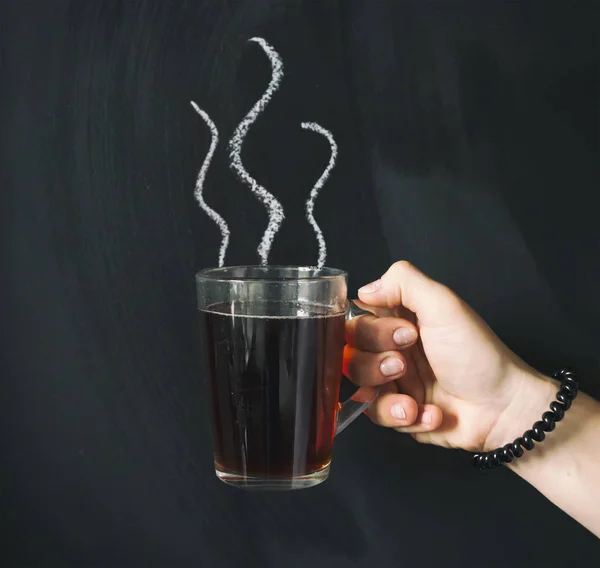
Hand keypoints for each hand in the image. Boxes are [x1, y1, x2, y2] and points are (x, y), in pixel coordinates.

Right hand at [345, 261, 550, 452]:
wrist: (503, 409)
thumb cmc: (477, 354)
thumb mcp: (444, 306)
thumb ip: (403, 282)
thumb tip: (364, 288)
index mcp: (400, 320)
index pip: (357, 319)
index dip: (369, 329)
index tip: (404, 333)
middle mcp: (392, 348)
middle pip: (351, 353)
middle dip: (374, 363)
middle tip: (404, 364)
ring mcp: (394, 382)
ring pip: (358, 387)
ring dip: (385, 393)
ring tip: (414, 400)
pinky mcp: (399, 411)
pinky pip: (378, 415)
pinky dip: (402, 416)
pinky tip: (430, 413)